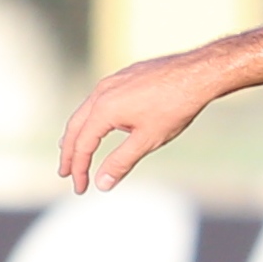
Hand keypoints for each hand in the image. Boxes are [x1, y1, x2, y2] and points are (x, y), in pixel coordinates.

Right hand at [56, 48, 226, 192]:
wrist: (197, 73)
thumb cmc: (176, 107)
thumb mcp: (147, 140)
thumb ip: (121, 162)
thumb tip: (101, 183)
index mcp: (104, 109)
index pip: (82, 145)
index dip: (79, 169)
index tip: (80, 188)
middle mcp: (101, 92)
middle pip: (75, 127)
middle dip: (69, 153)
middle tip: (65, 173)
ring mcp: (111, 82)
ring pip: (85, 111)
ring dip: (78, 134)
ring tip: (73, 151)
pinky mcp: (123, 77)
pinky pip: (98, 100)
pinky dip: (92, 118)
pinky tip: (99, 125)